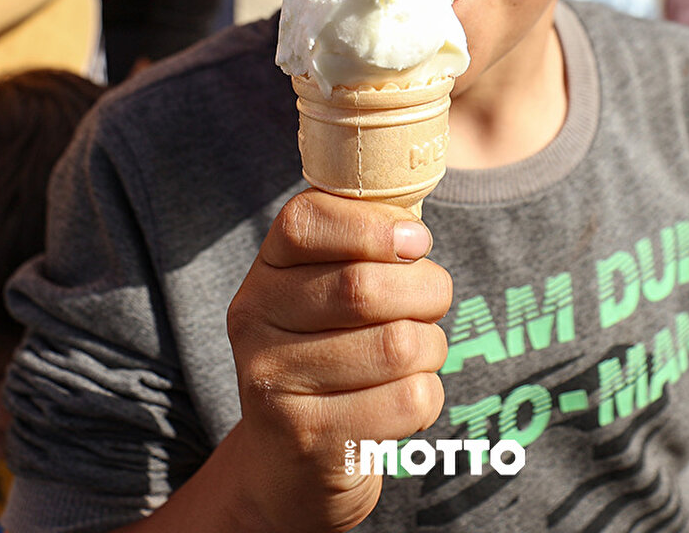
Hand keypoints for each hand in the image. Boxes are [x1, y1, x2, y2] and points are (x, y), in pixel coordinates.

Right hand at [225, 189, 451, 530]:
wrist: (288, 468)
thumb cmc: (331, 353)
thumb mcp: (328, 290)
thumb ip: (364, 243)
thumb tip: (412, 227)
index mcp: (265, 272)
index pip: (304, 221)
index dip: (373, 225)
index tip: (417, 242)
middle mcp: (255, 323)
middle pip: (363, 286)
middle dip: (426, 290)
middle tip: (433, 302)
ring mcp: (276, 386)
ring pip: (398, 345)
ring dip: (431, 346)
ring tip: (418, 354)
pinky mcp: (312, 441)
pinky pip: (409, 400)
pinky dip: (428, 396)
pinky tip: (403, 400)